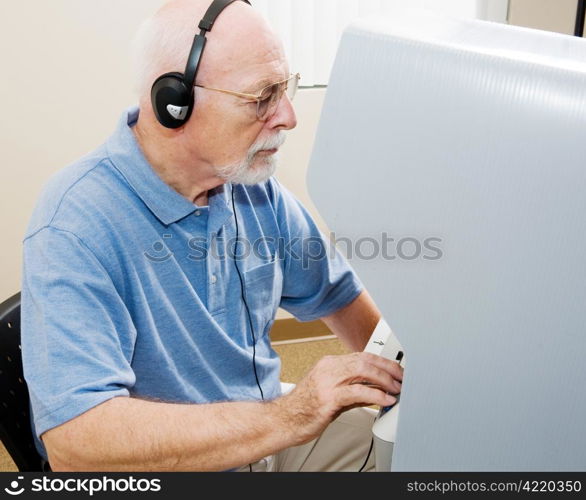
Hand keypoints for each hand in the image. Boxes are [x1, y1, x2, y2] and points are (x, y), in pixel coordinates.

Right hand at [275, 352, 402, 445]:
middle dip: (387, 368)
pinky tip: (385, 400)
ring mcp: (327, 382)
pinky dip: (375, 394)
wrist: (284, 420)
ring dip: (384, 379)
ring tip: (396, 389)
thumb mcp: (331, 392)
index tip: (396, 370)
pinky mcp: (328, 398)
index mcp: (328, 364)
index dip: (382, 362)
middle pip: (365, 360)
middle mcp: (328, 369)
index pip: (361, 356)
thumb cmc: (305, 408)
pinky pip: (357, 392)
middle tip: (401, 379)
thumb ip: (353, 389)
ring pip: (362, 370)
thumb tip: (376, 391)